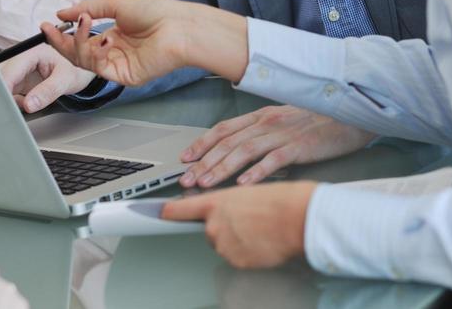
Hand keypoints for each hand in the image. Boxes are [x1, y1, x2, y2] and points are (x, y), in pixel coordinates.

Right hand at [0, 44, 94, 112]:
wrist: (81, 71)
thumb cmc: (76, 69)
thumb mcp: (66, 79)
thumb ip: (48, 91)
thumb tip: (29, 104)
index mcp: (32, 52)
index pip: (9, 70)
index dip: (3, 87)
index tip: (3, 105)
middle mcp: (22, 60)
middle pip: (1, 78)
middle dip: (4, 95)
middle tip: (16, 108)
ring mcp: (18, 72)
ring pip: (3, 88)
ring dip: (10, 100)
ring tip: (30, 103)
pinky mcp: (18, 82)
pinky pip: (8, 95)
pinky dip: (14, 103)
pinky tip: (28, 103)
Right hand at [42, 0, 247, 85]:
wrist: (179, 27)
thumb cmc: (157, 12)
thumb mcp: (117, 3)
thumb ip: (88, 8)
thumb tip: (63, 12)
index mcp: (114, 34)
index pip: (82, 38)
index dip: (63, 33)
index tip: (48, 24)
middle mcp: (114, 51)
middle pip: (78, 53)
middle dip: (61, 42)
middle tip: (49, 30)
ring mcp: (118, 65)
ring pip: (84, 61)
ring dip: (78, 42)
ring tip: (84, 24)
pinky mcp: (124, 76)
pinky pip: (99, 68)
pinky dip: (95, 53)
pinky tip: (104, 39)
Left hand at [163, 181, 316, 268]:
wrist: (296, 217)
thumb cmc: (279, 200)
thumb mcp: (247, 191)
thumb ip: (229, 203)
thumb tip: (227, 212)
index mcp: (216, 201)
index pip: (183, 208)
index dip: (167, 211)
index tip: (155, 213)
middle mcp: (215, 223)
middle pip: (209, 229)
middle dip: (224, 227)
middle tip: (247, 221)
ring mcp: (224, 243)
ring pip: (224, 244)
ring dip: (237, 240)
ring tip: (259, 230)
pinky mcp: (236, 261)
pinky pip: (237, 258)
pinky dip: (247, 252)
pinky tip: (262, 242)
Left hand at [179, 105, 374, 187]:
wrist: (351, 112)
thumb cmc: (320, 119)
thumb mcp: (285, 122)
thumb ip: (264, 134)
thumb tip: (241, 154)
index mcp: (262, 115)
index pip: (224, 128)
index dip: (202, 143)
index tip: (186, 158)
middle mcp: (268, 122)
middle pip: (228, 142)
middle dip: (204, 161)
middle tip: (187, 178)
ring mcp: (283, 133)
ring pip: (244, 151)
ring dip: (221, 168)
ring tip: (206, 183)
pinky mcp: (300, 145)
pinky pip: (273, 160)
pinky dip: (256, 173)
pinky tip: (243, 185)